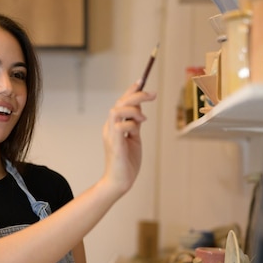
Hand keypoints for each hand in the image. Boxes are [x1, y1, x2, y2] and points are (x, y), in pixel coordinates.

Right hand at [101, 81, 155, 195]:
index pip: (121, 102)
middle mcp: (110, 128)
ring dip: (132, 109)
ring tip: (143, 118)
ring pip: (116, 110)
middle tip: (152, 94)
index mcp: (114, 126)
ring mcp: (110, 135)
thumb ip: (135, 126)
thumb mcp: (134, 139)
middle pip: (119, 102)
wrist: (120, 182)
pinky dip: (130, 124)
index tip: (141, 80)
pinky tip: (137, 129)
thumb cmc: (127, 163)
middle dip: (136, 95)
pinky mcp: (114, 145)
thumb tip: (140, 112)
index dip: (130, 90)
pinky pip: (119, 126)